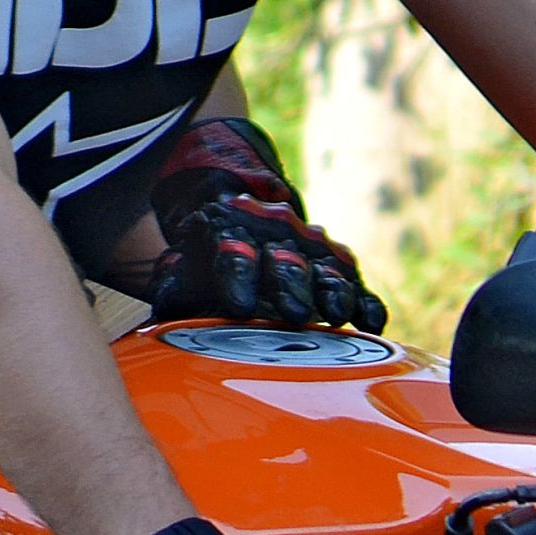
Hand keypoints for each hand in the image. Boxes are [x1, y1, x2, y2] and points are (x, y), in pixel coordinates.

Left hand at [146, 118, 381, 332]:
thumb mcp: (181, 267)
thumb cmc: (204, 261)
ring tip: (336, 316)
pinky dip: (364, 301)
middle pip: (285, 261)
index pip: (232, 253)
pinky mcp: (336, 265)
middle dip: (290, 285)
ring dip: (332, 291)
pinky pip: (354, 281)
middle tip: (295, 313)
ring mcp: (309, 246)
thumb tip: (163, 316)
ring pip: (324, 267)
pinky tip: (371, 323)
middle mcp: (273, 235)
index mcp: (228, 232)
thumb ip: (174, 290)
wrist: (240, 211)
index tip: (240, 306)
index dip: (237, 277)